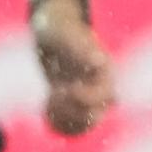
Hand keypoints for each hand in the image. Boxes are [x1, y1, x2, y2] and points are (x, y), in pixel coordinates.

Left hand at [34, 0, 116, 136]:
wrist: (52, 30)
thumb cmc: (60, 28)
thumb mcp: (66, 34)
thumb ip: (82, 47)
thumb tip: (99, 62)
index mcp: (105, 70)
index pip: (105, 97)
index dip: (84, 99)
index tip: (60, 89)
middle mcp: (101, 84)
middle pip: (96, 114)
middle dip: (72, 112)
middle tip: (52, 97)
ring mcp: (88, 94)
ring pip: (86, 122)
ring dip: (66, 122)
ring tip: (48, 107)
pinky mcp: (75, 101)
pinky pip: (74, 123)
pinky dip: (60, 124)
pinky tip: (46, 109)